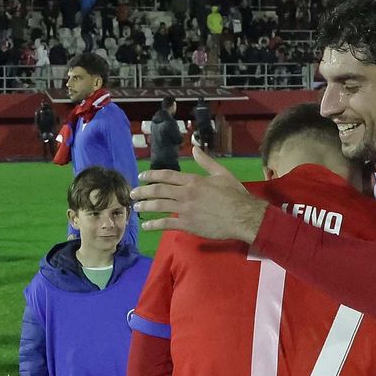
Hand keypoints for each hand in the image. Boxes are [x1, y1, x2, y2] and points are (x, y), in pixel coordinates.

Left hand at [132, 145, 266, 242]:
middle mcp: (186, 193)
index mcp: (193, 180)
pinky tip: (146, 226)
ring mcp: (185, 209)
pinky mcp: (187, 224)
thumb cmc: (235, 195)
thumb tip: (195, 148)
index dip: (151, 175)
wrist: (243, 216)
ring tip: (136, 207)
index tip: (141, 176)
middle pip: (158, 190)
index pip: (166, 175)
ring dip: (145, 206)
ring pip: (159, 206)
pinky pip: (166, 224)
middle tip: (132, 193)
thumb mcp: (222, 173)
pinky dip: (154, 225)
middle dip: (143, 191)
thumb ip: (206, 161)